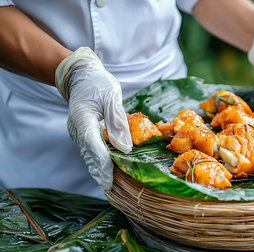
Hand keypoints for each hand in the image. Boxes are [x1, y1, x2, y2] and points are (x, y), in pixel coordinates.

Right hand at [55, 47, 131, 189]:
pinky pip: (92, 152)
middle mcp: (78, 130)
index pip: (92, 145)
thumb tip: (125, 148)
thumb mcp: (111, 97)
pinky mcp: (85, 135)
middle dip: (101, 173)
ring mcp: (79, 134)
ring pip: (90, 157)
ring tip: (113, 188)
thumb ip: (117, 122)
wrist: (82, 77)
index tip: (110, 179)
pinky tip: (109, 174)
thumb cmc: (98, 83)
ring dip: (100, 172)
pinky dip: (100, 163)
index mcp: (82, 118)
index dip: (102, 163)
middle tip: (113, 190)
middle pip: (90, 156)